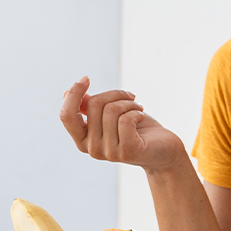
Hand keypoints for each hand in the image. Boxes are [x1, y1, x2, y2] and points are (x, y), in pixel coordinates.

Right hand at [59, 76, 188, 172]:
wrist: (164, 152)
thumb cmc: (137, 130)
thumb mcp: (110, 116)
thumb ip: (89, 108)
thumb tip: (66, 93)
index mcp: (82, 140)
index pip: (66, 116)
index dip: (74, 94)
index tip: (86, 78)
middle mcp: (92, 149)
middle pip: (94, 105)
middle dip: (115, 93)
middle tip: (130, 97)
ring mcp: (109, 153)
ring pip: (111, 110)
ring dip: (129, 103)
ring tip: (138, 108)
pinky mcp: (127, 152)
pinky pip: (126, 120)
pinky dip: (137, 112)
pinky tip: (142, 117)